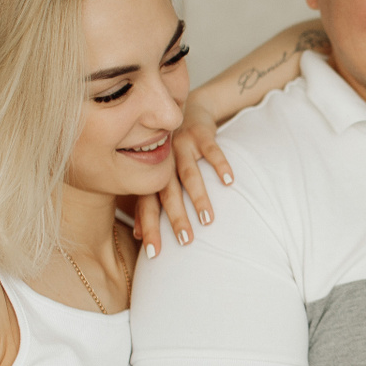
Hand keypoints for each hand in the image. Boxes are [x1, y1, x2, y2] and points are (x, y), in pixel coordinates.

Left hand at [131, 103, 231, 256]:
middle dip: (175, 218)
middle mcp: (162, 161)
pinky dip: (221, 165)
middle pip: (168, 194)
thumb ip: (147, 202)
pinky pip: (212, 151)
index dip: (149, 228)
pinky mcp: (200, 134)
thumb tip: (136, 235)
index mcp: (150, 174)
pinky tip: (229, 182)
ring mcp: (181, 146)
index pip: (147, 205)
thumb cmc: (170, 152)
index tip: (153, 254)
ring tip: (208, 220)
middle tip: (185, 241)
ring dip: (198, 197)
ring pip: (189, 175)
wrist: (184, 110)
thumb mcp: (157, 174)